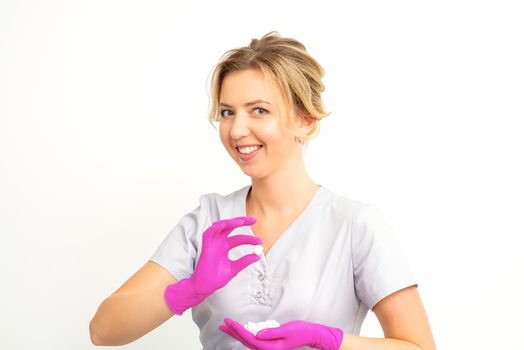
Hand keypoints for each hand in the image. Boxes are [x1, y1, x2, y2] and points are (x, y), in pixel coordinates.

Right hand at [191, 216, 261, 294]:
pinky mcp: (205, 246)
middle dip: (242, 221)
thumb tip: (258, 256)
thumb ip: (244, 261)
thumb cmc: (215, 278)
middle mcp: (219, 242)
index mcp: (225, 247)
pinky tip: (224, 224)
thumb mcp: (234, 268)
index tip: (260, 241)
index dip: (250, 239)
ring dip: (230, 222)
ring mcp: (212, 243)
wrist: (205, 287)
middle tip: (254, 220)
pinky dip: (216, 227)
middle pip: (231, 227)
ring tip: (242, 222)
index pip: (239, 238)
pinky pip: (208, 232)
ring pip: (220, 226)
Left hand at [219, 317, 343, 349]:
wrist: (310, 334)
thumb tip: (257, 333)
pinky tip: (240, 330)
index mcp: (272, 348)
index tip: (230, 322)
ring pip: (249, 341)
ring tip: (227, 326)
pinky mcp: (270, 343)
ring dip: (238, 333)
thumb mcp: (287, 330)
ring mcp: (269, 347)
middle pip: (247, 341)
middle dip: (234, 332)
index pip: (251, 339)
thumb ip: (272, 332)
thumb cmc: (301, 331)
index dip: (238, 330)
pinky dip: (245, 334)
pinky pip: (254, 340)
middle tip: (223, 324)